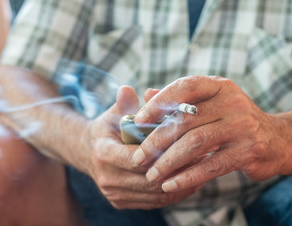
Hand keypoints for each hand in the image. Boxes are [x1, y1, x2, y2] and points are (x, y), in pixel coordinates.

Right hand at [85, 86, 201, 208]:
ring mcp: (115, 194)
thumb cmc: (108, 129)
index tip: (186, 142)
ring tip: (202, 169)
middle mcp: (107, 178)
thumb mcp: (113, 113)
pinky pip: (154, 202)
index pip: (136, 158)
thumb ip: (123, 103)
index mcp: (104, 153)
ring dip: (180, 182)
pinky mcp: (122, 203)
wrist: (89, 153)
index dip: (162, 152)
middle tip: (202, 157)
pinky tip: (190, 180)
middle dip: (177, 168)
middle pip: (149, 178)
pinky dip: (174, 192)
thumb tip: (127, 89)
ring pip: (155, 194)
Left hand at [132, 76, 291, 192]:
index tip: (138, 120)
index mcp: (218, 86)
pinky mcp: (248, 151)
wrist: (275, 139)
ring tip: (151, 174)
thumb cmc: (232, 119)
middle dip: (157, 140)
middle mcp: (232, 102)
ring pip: (195, 143)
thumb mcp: (210, 102)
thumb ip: (180, 98)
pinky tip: (170, 185)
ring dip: (168, 162)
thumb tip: (147, 93)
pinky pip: (211, 166)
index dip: (159, 102)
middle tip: (138, 157)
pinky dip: (187, 177)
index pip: (185, 87)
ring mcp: (242, 126)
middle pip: (186, 119)